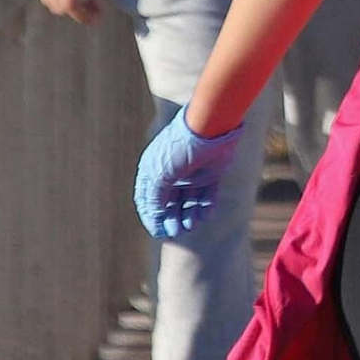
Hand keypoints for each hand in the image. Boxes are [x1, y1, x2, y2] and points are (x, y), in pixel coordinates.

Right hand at [134, 105, 244, 239]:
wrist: (208, 128)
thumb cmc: (177, 149)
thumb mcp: (159, 177)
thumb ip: (154, 200)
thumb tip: (154, 221)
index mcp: (153, 170)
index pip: (148, 199)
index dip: (152, 217)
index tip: (158, 232)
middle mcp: (171, 173)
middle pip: (169, 203)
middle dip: (172, 218)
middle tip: (176, 231)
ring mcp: (192, 173)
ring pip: (188, 201)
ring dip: (188, 215)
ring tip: (190, 224)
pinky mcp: (211, 173)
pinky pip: (207, 195)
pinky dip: (205, 206)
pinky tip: (203, 216)